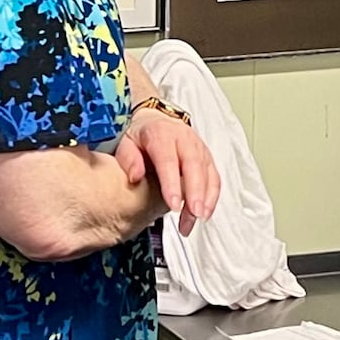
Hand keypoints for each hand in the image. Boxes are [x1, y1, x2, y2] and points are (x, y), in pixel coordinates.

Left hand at [115, 110, 220, 235]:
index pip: (168, 160)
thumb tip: (135, 176)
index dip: (172, 183)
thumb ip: (128, 159)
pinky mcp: (207, 158)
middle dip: (196, 192)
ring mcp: (199, 148)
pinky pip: (214, 177)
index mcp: (161, 134)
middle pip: (194, 166)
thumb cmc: (139, 136)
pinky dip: (212, 196)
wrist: (155, 121)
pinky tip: (205, 212)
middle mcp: (184, 139)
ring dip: (205, 198)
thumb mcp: (125, 142)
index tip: (174, 204)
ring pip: (207, 173)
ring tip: (197, 219)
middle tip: (194, 214)